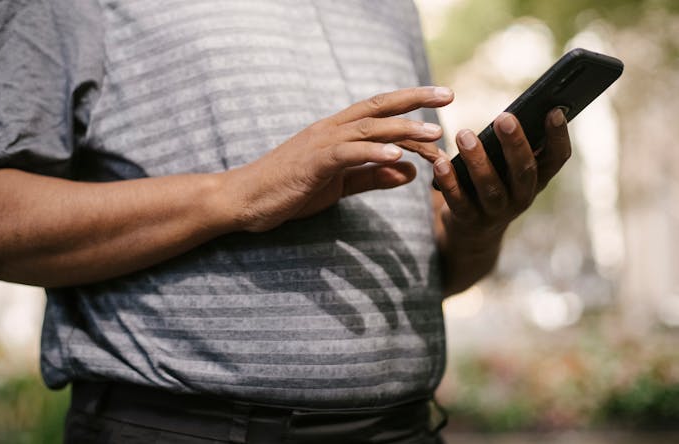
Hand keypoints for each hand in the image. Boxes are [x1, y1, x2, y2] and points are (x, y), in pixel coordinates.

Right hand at [223, 86, 453, 231]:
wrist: (244, 199)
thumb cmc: (288, 190)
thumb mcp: (339, 185)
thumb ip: (372, 176)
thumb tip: (409, 171)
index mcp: (337, 133)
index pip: (379, 113)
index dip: (410, 107)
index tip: (440, 104)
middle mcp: (331, 130)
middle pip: (378, 109)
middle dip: (414, 101)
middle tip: (448, 95)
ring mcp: (320, 143)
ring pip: (368, 129)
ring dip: (402, 130)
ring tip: (432, 132)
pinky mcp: (312, 163)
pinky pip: (347, 154)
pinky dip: (373, 153)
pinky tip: (397, 156)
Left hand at [432, 108, 571, 241]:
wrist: (473, 232)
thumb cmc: (493, 184)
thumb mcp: (508, 169)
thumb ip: (511, 147)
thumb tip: (509, 114)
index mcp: (537, 180)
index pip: (557, 158)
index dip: (558, 136)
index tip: (554, 110)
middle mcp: (522, 197)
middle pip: (524, 171)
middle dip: (515, 144)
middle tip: (504, 118)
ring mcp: (496, 212)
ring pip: (490, 187)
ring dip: (478, 160)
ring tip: (464, 135)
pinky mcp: (469, 220)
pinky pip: (459, 202)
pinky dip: (450, 182)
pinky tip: (440, 163)